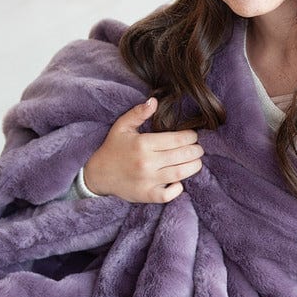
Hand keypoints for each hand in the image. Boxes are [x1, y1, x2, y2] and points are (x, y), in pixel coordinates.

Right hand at [82, 98, 203, 202]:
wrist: (98, 174)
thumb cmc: (113, 148)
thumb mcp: (122, 126)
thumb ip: (138, 113)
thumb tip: (154, 101)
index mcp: (143, 144)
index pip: (176, 139)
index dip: (190, 137)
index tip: (193, 136)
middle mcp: (146, 163)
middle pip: (182, 156)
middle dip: (195, 151)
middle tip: (198, 149)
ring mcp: (147, 180)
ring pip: (180, 174)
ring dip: (193, 167)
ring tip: (196, 162)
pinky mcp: (146, 195)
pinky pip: (168, 195)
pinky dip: (178, 189)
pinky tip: (179, 182)